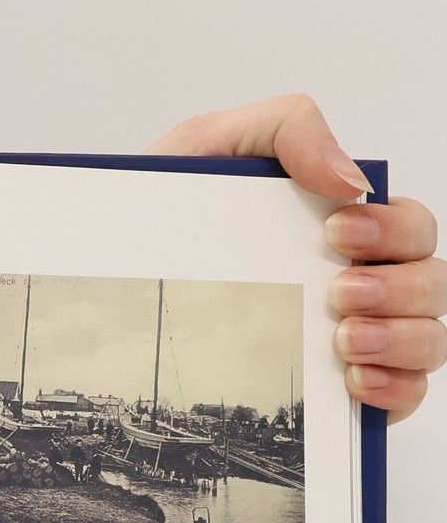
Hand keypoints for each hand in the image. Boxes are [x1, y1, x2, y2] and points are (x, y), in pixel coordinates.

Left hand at [149, 93, 441, 422]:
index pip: (410, 225)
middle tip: (340, 292)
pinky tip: (355, 381)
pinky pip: (403, 394)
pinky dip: (395, 388)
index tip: (339, 231)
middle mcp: (359, 279)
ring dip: (400, 339)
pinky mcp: (336, 385)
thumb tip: (352, 179)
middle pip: (430, 283)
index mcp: (342, 224)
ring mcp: (353, 333)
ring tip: (344, 340)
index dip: (394, 228)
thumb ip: (286, 128)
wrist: (108, 264)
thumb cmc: (167, 207)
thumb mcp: (209, 145)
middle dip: (398, 287)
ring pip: (428, 341)